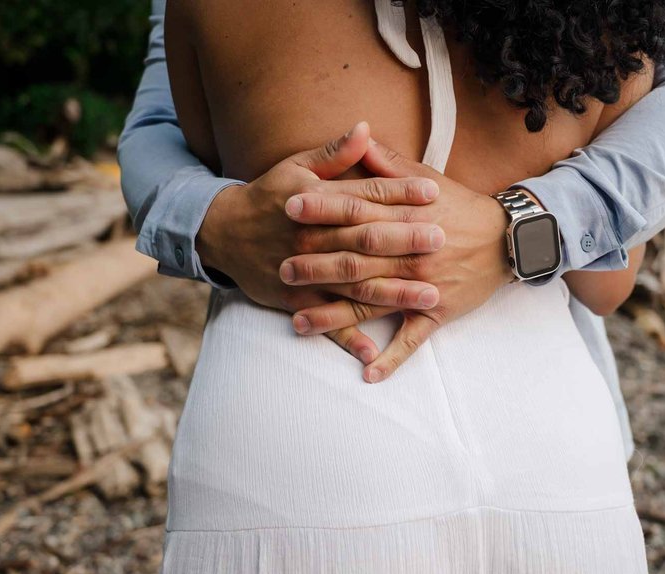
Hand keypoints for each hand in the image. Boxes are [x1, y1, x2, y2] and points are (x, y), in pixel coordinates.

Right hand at [196, 122, 444, 361]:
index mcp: (316, 201)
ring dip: (393, 292)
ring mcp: (305, 273)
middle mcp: (312, 238)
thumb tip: (366, 129)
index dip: (399, 192)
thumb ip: (334, 153)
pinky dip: (349, 338)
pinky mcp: (295, 300)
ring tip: (429, 295)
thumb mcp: (296, 166)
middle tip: (441, 240)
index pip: (364, 195)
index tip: (434, 192)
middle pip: (364, 239)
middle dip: (404, 241)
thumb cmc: (268, 196)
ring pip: (354, 284)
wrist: (223, 233)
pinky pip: (326, 322)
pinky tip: (375, 353)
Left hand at [280, 138, 514, 382]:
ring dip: (335, 315)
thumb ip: (389, 164)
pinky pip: (412, 340)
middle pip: (357, 261)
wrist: (510, 239)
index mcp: (406, 219)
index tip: (288, 208)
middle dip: (317, 266)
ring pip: (372, 303)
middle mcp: (411, 255)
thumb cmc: (463, 207)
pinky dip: (391, 359)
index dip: (322, 210)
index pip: (357, 213)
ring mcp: (423, 287)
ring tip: (299, 322)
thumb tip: (358, 137)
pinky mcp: (437, 313)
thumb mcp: (429, 178)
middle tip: (281, 270)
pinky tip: (367, 374)